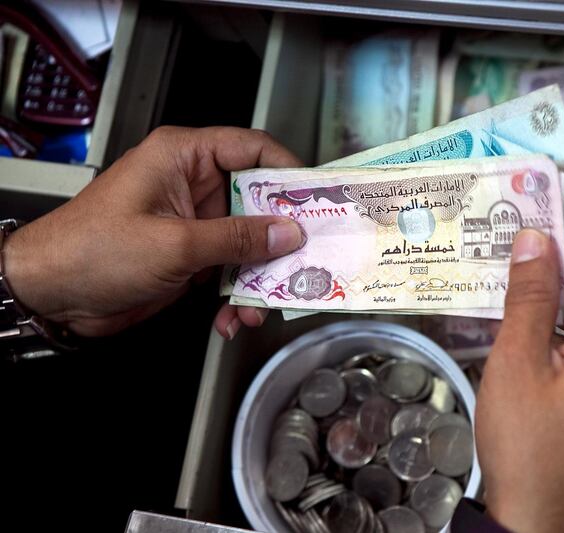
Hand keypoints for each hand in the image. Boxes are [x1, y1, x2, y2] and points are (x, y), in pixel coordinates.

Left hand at [3, 126, 304, 336]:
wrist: (50, 295)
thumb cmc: (93, 251)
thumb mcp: (175, 244)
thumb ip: (238, 238)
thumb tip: (289, 231)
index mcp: (184, 158)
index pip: (252, 148)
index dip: (289, 170)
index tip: (320, 198)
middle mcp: (192, 185)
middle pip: (257, 201)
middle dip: (280, 236)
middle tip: (309, 260)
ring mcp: (192, 222)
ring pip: (248, 241)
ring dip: (260, 275)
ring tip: (263, 305)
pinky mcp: (189, 256)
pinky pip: (229, 268)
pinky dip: (236, 294)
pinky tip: (233, 318)